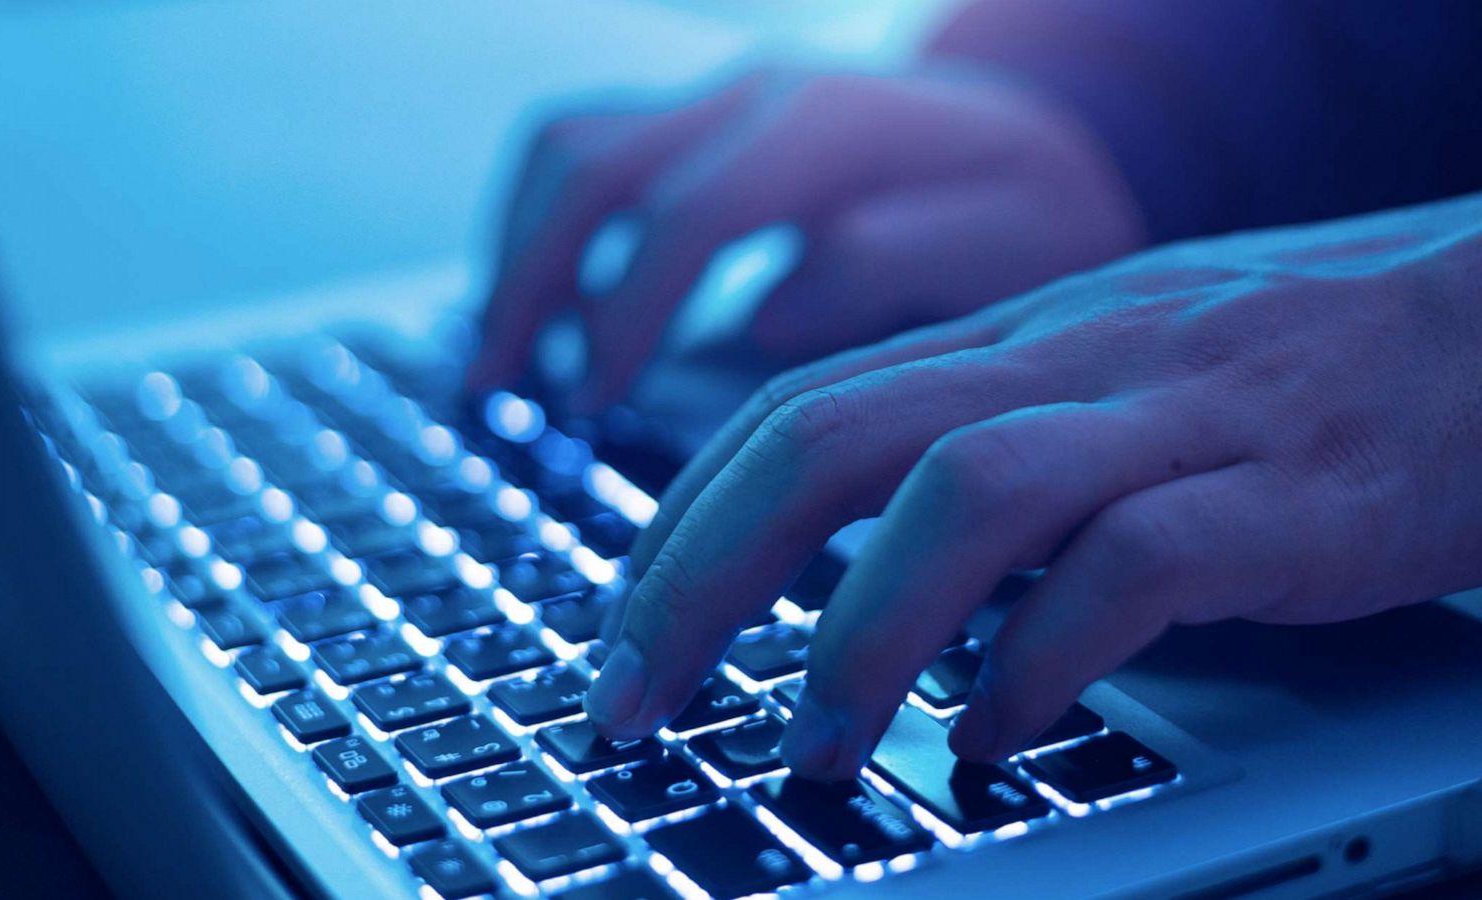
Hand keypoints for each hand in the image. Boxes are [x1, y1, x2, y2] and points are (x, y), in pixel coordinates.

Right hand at [467, 66, 1144, 409]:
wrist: (1037, 135)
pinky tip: (550, 315)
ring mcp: (720, 97)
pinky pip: (588, 154)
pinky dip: (545, 231)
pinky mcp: (701, 123)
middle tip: (501, 390)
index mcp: (830, 124)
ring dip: (522, 250)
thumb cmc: (1034, 213)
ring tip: (509, 360)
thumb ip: (895, 268)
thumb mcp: (1012, 250)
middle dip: (531, 281)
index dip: (626, 312)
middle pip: (592, 160)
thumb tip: (763, 321)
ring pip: (569, 143)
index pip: (688, 211)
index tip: (593, 404)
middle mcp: (757, 91)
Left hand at [584, 194, 1481, 776]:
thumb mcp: (1101, 380)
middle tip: (634, 697)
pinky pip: (1135, 570)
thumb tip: (843, 563)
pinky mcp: (1288, 498)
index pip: (791, 412)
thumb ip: (978, 445)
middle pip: (827, 442)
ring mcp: (1176, 421)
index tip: (622, 630)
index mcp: (1010, 342)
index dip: (678, 524)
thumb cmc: (1288, 366)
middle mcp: (1067, 363)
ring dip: (861, 629)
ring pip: (964, 491)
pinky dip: (1041, 660)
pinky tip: (998, 734)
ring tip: (812, 740)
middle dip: (699, 578)